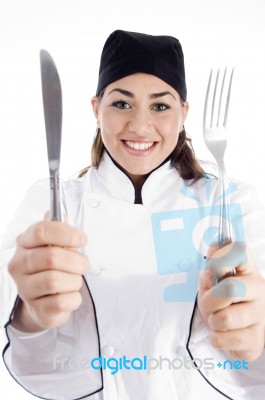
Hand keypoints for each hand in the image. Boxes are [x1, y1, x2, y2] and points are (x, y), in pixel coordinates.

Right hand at [8, 216, 88, 330]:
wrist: (43, 302)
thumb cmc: (51, 268)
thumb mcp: (54, 245)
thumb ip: (58, 230)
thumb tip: (60, 214)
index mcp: (24, 244)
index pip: (41, 231)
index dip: (67, 233)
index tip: (82, 239)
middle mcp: (19, 265)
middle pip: (51, 257)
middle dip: (76, 260)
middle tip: (84, 264)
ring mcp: (25, 289)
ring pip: (54, 280)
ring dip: (74, 280)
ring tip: (74, 280)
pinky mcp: (37, 309)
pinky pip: (61, 302)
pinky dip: (73, 298)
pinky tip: (70, 295)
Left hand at [198, 242, 264, 360]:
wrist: (236, 331)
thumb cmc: (223, 302)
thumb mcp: (211, 283)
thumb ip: (209, 272)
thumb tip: (210, 265)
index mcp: (247, 269)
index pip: (240, 251)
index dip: (221, 258)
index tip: (213, 271)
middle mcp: (258, 288)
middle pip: (230, 289)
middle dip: (210, 300)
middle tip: (210, 306)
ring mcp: (261, 314)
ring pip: (226, 318)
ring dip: (213, 322)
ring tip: (217, 321)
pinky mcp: (258, 339)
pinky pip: (228, 340)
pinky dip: (217, 339)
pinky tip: (222, 334)